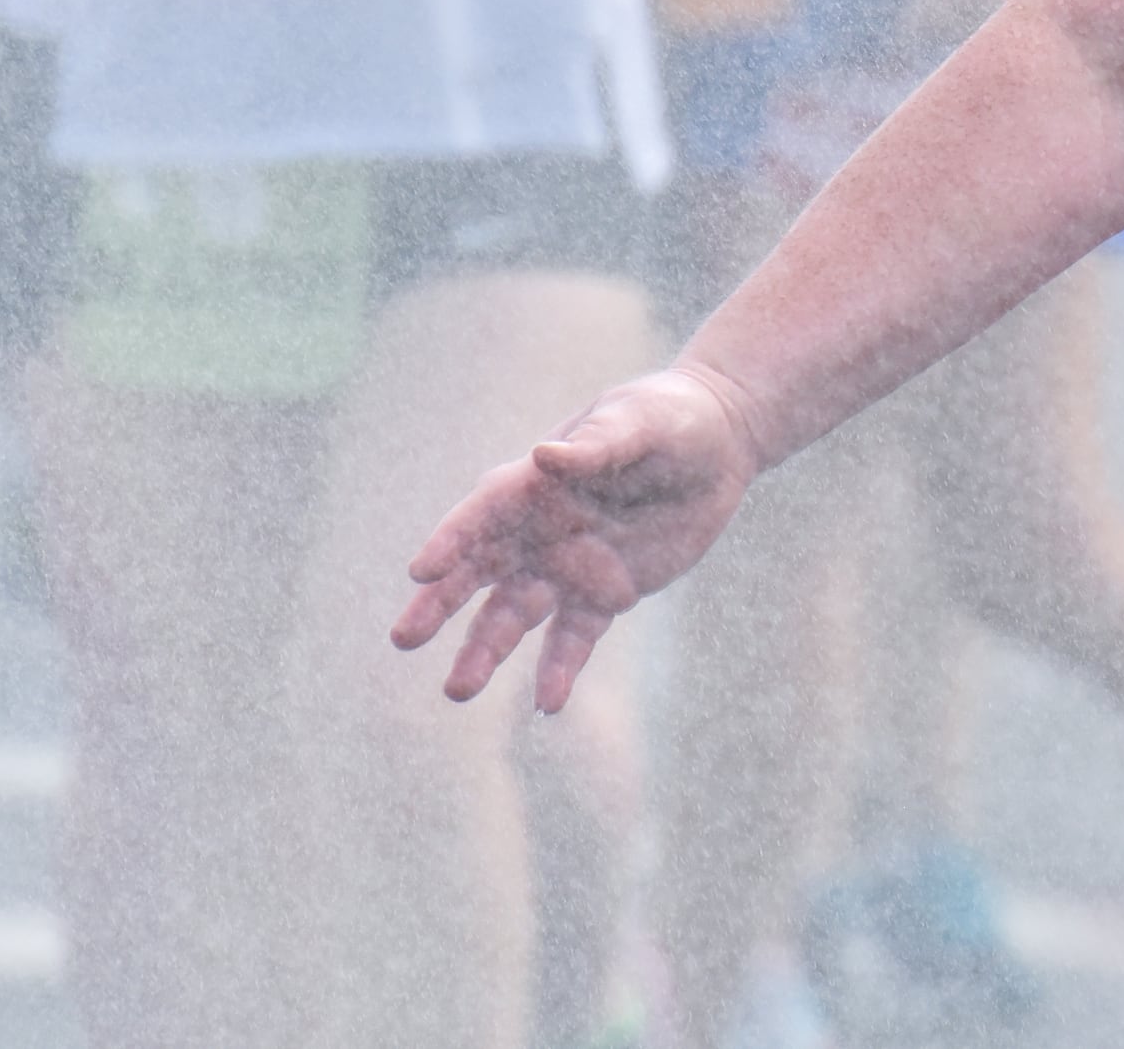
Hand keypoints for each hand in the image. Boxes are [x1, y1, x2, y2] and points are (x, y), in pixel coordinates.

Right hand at [389, 364, 768, 710]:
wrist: (719, 446)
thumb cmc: (670, 417)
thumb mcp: (640, 422)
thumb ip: (597, 445)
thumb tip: (544, 455)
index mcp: (535, 483)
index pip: (480, 516)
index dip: (449, 542)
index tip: (419, 573)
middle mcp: (538, 532)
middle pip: (478, 573)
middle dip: (441, 605)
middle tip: (404, 638)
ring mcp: (568, 568)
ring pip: (514, 617)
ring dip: (485, 652)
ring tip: (457, 690)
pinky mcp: (605, 596)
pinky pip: (574, 641)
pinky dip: (558, 671)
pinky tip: (548, 705)